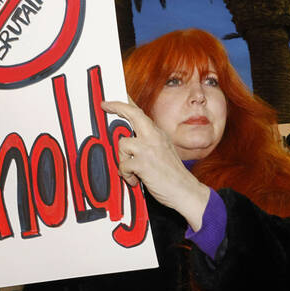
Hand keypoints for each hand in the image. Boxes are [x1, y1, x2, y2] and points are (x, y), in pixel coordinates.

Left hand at [101, 99, 210, 229]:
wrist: (185, 191)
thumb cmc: (173, 175)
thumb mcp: (162, 151)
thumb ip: (147, 142)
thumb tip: (127, 139)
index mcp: (158, 134)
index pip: (139, 113)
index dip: (124, 103)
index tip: (112, 100)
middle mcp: (154, 137)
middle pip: (132, 114)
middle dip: (117, 107)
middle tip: (104, 105)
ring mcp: (149, 149)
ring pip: (122, 144)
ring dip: (123, 160)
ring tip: (132, 172)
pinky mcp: (143, 163)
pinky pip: (123, 165)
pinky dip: (126, 175)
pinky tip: (136, 180)